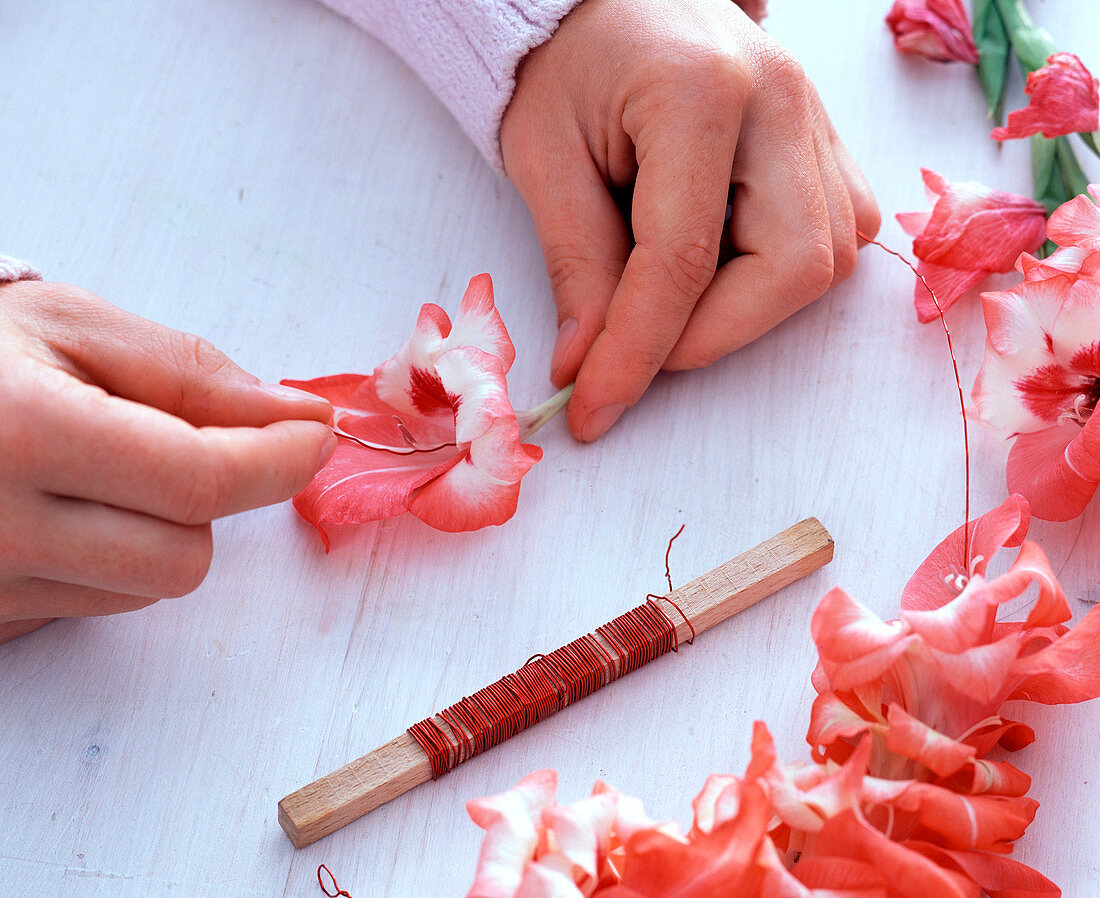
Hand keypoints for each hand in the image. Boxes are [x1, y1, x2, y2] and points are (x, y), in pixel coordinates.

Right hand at [0, 281, 334, 641]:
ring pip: (140, 590)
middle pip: (180, 559)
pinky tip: (54, 508)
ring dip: (150, 532)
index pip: (198, 481)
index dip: (277, 461)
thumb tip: (293, 415)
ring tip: (89, 469)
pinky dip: (99, 562)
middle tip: (170, 442)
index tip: (314, 436)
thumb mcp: (71, 327)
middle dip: (204, 501)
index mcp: (21, 436)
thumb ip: (189, 374)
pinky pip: (85, 607)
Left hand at [501, 0, 879, 440]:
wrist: (611, 2)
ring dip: (744, 308)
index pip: (682, 260)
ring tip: (669, 293)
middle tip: (638, 346)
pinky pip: (835, 237)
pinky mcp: (827, 144)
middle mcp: (781, 101)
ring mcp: (818, 120)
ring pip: (826, 262)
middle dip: (712, 335)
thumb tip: (592, 367)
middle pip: (793, 268)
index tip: (592, 410)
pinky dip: (774, 277)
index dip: (637, 353)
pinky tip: (718, 262)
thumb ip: (577, 266)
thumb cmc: (568, 67)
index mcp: (699, 92)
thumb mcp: (545, 160)